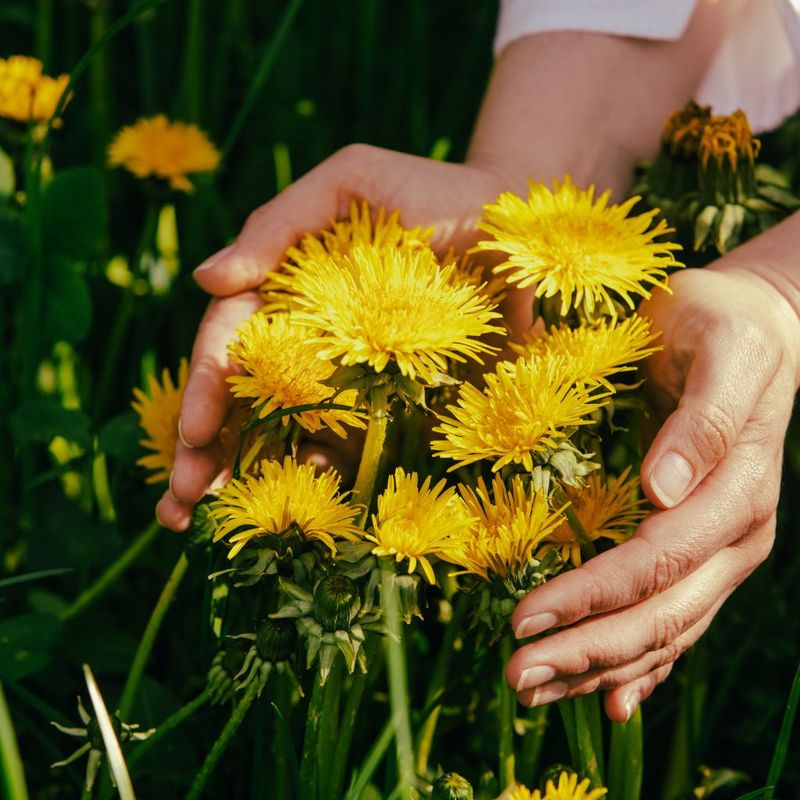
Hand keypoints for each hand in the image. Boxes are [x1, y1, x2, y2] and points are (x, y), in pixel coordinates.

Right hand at [157, 144, 507, 530]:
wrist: (514, 228)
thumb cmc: (428, 193)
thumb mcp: (348, 182)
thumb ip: (279, 223)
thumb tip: (207, 280)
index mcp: (283, 294)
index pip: (228, 344)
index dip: (205, 387)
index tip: (191, 432)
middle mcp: (307, 343)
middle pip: (242, 401)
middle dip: (204, 451)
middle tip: (178, 502)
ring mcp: (350, 380)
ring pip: (283, 434)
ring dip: (243, 479)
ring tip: (200, 522)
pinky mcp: (396, 404)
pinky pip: (352, 447)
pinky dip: (321, 476)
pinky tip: (299, 504)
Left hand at [506, 266, 799, 721]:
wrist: (760, 325)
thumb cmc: (724, 323)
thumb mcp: (720, 350)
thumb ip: (701, 419)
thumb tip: (664, 489)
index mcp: (737, 490)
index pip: (656, 560)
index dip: (591, 595)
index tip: (526, 618)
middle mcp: (737, 535)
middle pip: (660, 613)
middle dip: (586, 650)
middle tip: (516, 676)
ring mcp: (726, 551)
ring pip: (664, 629)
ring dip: (599, 666)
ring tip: (536, 690)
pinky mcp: (708, 552)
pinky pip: (677, 621)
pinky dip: (644, 665)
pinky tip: (611, 699)